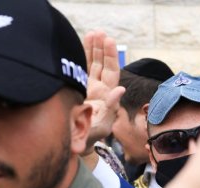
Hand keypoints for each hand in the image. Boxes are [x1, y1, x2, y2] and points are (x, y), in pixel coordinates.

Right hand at [83, 30, 124, 152]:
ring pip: (92, 64)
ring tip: (92, 33)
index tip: (109, 41)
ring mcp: (89, 87)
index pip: (111, 72)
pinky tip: (79, 43)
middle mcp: (100, 89)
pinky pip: (81, 69)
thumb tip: (121, 89)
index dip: (111, 57)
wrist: (77, 142)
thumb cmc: (91, 136)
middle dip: (102, 48)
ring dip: (92, 49)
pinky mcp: (78, 87)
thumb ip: (111, 106)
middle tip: (100, 33)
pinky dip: (81, 56)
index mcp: (107, 95)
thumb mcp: (103, 124)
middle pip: (103, 64)